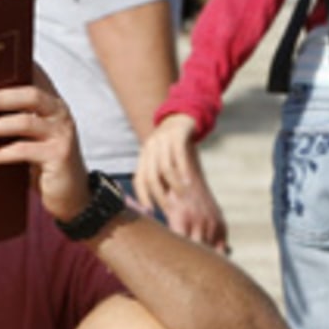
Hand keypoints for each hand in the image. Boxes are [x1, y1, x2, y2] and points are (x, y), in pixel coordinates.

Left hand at [0, 82, 87, 223]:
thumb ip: (13, 119)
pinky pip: (23, 150)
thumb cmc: (43, 163)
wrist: (71, 196)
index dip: (17, 66)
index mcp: (51, 102)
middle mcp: (60, 112)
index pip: (35, 76)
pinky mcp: (59, 155)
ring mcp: (62, 133)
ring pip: (24, 122)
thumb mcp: (29, 137)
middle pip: (29, 95)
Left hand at [134, 114, 227, 250]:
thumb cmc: (173, 145)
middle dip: (159, 195)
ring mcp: (163, 140)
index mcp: (144, 156)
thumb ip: (162, 177)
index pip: (139, 179)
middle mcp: (150, 148)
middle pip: (151, 176)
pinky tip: (189, 181)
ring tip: (183, 196)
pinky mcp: (177, 134)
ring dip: (174, 184)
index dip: (142, 197)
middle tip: (170, 209)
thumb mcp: (163, 158)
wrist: (183, 116)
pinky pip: (178, 155)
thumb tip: (165, 204)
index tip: (149, 212)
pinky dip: (183, 170)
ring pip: (165, 167)